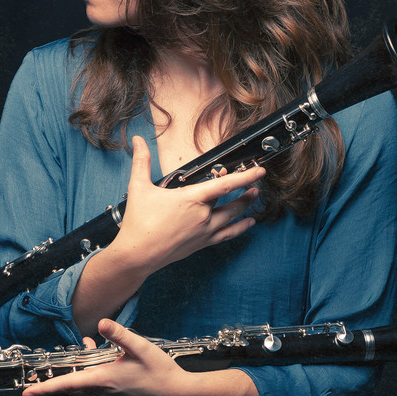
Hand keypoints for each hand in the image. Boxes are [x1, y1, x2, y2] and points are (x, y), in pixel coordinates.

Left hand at [20, 318, 192, 395]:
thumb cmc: (161, 373)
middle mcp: (104, 392)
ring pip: (84, 386)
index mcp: (104, 380)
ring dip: (80, 372)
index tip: (27, 392)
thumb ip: (119, 335)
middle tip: (43, 371)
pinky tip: (104, 360)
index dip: (45, 388)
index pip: (67, 384)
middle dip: (57, 377)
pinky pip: (97, 388)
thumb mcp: (140, 348)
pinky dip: (92, 375)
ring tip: (88, 348)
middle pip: (72, 385)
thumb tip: (101, 324)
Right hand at [110, 135, 264, 274]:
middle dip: (244, 189)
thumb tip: (136, 140)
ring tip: (254, 196)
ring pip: (232, 217)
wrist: (137, 254)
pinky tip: (248, 223)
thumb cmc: (139, 222)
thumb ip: (141, 161)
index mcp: (191, 199)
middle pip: (231, 200)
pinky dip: (240, 228)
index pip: (225, 185)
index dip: (245, 177)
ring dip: (245, 206)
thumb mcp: (139, 187)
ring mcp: (204, 231)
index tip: (260, 171)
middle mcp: (202, 215)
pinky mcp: (202, 243)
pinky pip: (227, 234)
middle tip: (253, 181)